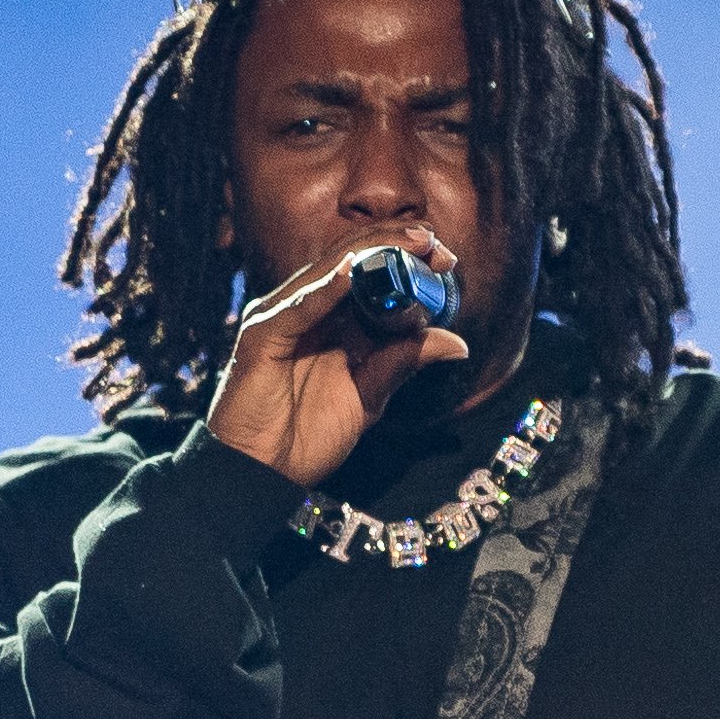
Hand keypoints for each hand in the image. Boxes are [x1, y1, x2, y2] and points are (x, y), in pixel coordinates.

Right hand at [203, 227, 470, 490]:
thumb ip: (403, 363)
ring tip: (407, 244)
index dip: (407, 259)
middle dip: (396, 245)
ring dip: (369, 254)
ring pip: (328, 271)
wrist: (262, 474)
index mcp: (334, 320)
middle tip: (435, 244)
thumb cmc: (306, 436)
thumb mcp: (369, 397)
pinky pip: (296, 307)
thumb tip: (457, 343)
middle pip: (352, 260)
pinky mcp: (261, 335)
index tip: (446, 260)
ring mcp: (283, 317)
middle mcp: (309, 309)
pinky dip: (323, 289)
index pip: (371, 273)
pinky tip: (349, 272)